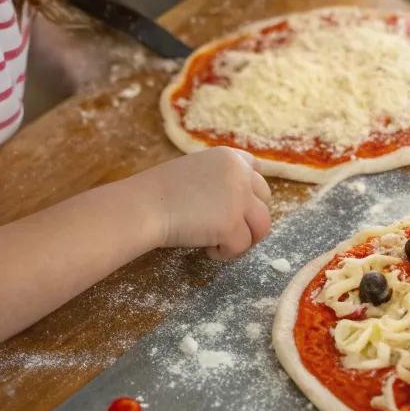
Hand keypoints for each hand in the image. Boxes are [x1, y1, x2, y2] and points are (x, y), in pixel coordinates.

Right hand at [150, 148, 271, 256]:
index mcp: (230, 157)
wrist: (145, 206)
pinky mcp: (232, 225)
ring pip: (262, 226)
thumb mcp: (196, 170)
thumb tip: (238, 202)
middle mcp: (241, 174)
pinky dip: (226, 253)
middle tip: (227, 230)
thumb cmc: (159, 191)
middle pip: (265, 199)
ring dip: (244, 238)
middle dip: (249, 217)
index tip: (236, 205)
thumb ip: (220, 179)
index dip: (249, 191)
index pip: (256, 170)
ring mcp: (239, 199)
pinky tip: (207, 249)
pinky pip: (242, 246)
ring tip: (220, 243)